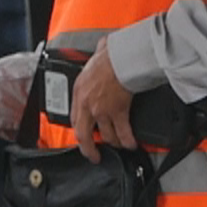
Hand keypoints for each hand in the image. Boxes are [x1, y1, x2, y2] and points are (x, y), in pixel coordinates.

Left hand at [70, 39, 135, 163]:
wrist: (120, 58)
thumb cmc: (108, 56)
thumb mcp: (92, 62)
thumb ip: (93, 65)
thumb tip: (100, 51)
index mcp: (79, 92)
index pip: (74, 119)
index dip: (80, 131)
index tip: (84, 137)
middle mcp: (87, 104)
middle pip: (84, 135)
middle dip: (88, 149)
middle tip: (94, 156)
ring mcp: (101, 110)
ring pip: (107, 136)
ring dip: (114, 143)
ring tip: (120, 146)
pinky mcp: (117, 112)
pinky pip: (123, 133)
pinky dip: (128, 141)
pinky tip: (131, 144)